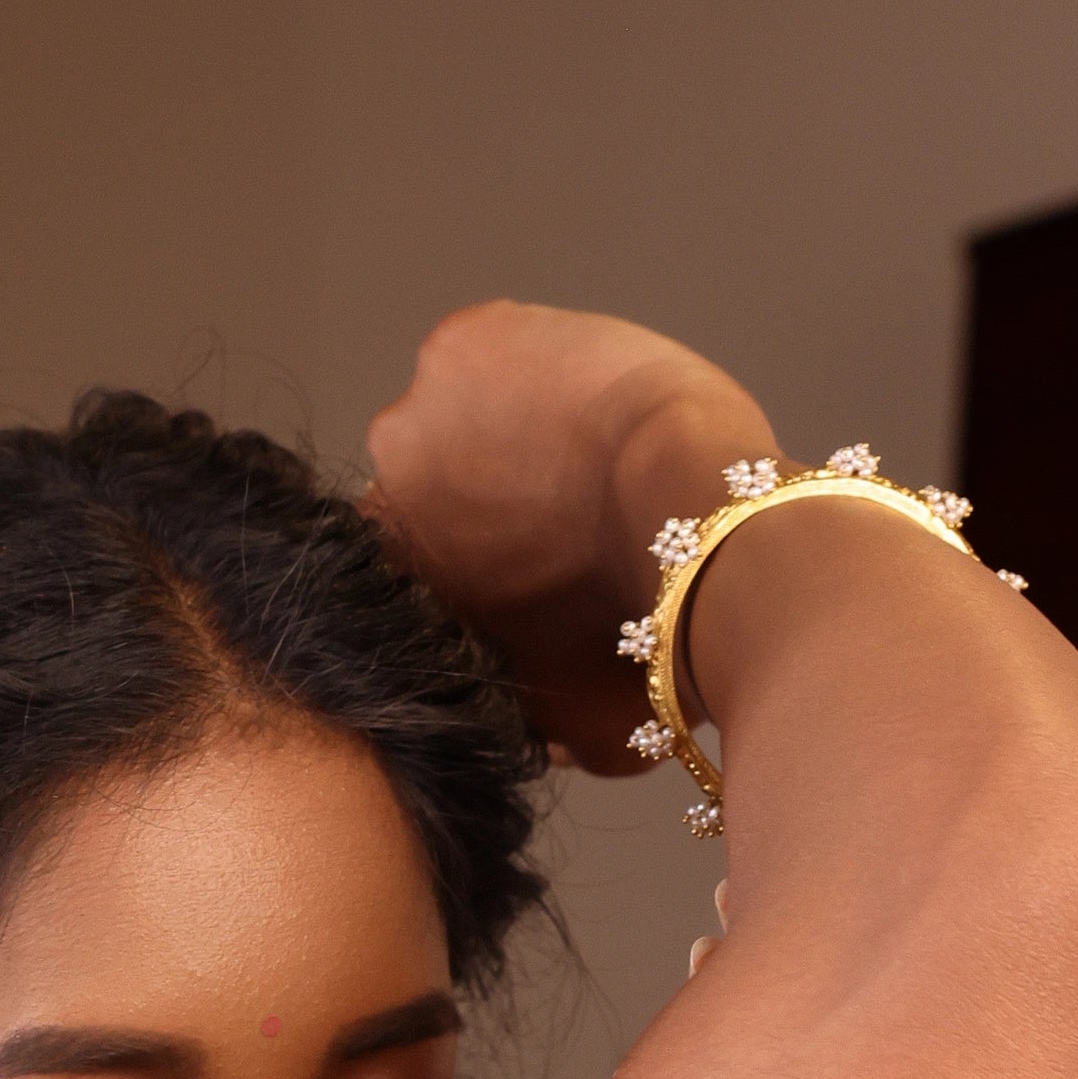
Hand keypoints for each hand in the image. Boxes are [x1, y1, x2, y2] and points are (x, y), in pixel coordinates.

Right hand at [363, 301, 768, 772]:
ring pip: (454, 419)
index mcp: (399, 600)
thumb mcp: (578, 727)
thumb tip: (532, 734)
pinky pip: (487, 350)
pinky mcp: (457, 344)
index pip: (413, 575)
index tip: (527, 565)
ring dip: (505, 429)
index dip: (475, 566)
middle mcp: (382, 505)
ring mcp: (413, 417)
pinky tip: (582, 395)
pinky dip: (530, 364)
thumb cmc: (646, 649)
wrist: (695, 535)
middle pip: (427, 491)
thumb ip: (531, 724)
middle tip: (561, 505)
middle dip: (483, 494)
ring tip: (579, 449)